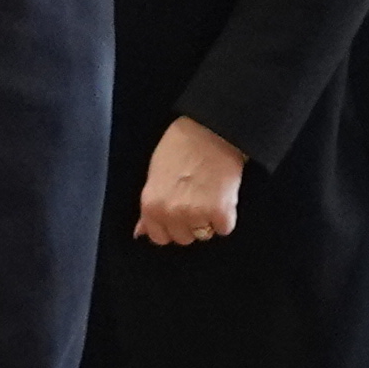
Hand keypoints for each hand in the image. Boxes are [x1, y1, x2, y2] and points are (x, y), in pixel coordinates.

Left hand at [135, 119, 246, 245]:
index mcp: (152, 205)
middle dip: (190, 222)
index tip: (178, 214)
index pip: (158, 237)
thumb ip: (151, 205)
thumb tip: (142, 231)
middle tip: (196, 197)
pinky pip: (224, 228)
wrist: (211, 129)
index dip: (170, 225)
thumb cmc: (182, 144)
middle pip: (183, 238)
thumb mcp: (155, 172)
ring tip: (209, 193)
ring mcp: (196, 214)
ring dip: (209, 219)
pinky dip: (226, 216)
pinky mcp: (220, 212)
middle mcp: (171, 213)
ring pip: (204, 234)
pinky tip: (222, 195)